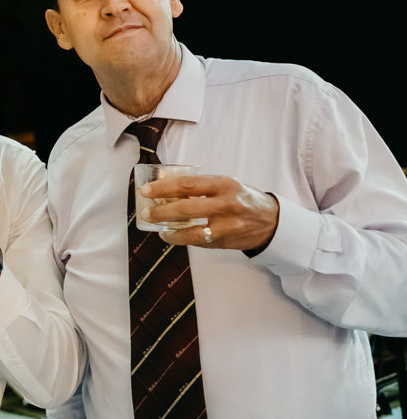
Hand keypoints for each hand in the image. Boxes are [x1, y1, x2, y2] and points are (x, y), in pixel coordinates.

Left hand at [141, 175, 279, 250]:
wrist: (271, 221)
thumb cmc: (242, 199)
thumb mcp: (224, 184)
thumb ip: (196, 183)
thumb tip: (163, 177)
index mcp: (225, 184)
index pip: (188, 184)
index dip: (164, 187)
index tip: (146, 190)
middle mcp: (227, 204)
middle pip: (187, 207)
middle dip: (162, 210)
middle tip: (146, 211)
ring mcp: (228, 225)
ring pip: (192, 230)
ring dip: (169, 229)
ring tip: (156, 227)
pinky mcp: (227, 241)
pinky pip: (199, 241)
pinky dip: (182, 238)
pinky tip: (170, 235)